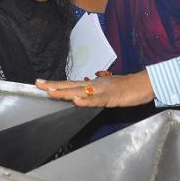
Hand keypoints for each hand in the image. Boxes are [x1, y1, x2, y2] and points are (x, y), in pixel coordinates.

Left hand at [36, 71, 155, 107]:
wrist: (142, 84)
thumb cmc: (126, 86)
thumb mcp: (108, 86)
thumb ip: (96, 86)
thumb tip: (87, 79)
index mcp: (92, 84)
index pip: (70, 84)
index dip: (55, 84)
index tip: (40, 82)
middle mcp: (94, 84)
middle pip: (70, 85)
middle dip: (53, 86)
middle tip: (38, 84)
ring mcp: (101, 90)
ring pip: (80, 91)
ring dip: (65, 92)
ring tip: (50, 92)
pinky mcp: (110, 97)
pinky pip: (96, 100)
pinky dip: (85, 100)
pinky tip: (76, 100)